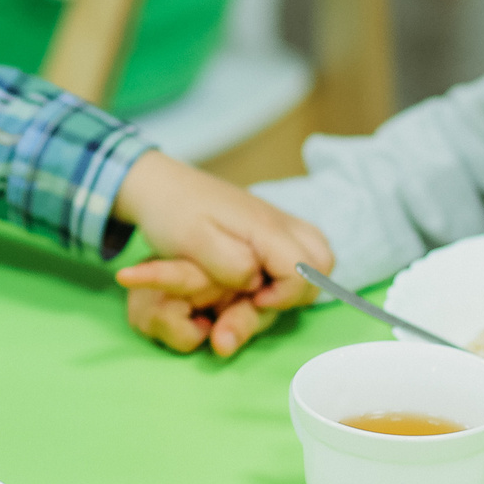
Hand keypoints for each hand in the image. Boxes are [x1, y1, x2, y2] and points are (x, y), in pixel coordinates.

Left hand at [111, 152, 332, 357]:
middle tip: (260, 297)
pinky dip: (292, 269)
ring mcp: (279, 221)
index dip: (283, 296)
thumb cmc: (172, 214)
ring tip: (261, 291)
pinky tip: (261, 277)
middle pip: (323, 263)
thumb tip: (257, 283)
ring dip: (299, 281)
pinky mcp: (271, 225)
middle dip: (298, 291)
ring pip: (317, 256)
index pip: (304, 270)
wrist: (161, 184)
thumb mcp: (193, 243)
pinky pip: (302, 250)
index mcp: (264, 227)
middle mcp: (280, 221)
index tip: (252, 299)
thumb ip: (231, 265)